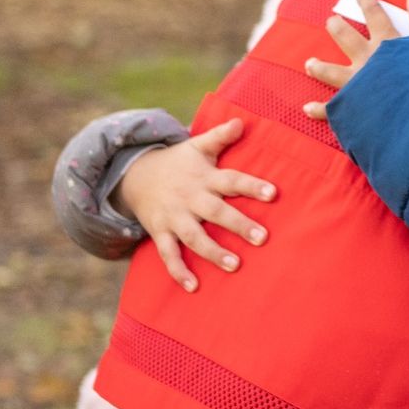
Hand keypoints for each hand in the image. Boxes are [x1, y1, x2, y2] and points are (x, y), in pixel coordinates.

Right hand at [117, 119, 275, 291]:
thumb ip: (220, 136)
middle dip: (238, 225)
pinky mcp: (160, 232)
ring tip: (235, 265)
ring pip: (194, 237)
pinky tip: (193, 288)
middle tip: (262, 238)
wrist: (134, 176)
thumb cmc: (179, 162)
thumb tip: (242, 121)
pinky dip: (178, 272)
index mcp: (205, 177)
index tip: (274, 194)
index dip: (252, 186)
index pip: (232, 180)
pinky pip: (168, 255)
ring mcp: (174, 217)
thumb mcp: (197, 146)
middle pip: (216, 212)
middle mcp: (190, 198)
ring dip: (213, 252)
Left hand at [302, 0, 408, 120]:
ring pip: (332, 73)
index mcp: (387, 46)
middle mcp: (367, 62)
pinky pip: (332, 110)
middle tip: (331, 21)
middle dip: (337, 28)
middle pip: (347, 40)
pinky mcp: (353, 109)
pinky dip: (319, 110)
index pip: (376, 18)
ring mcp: (357, 86)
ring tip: (310, 63)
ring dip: (320, 67)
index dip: (369, 4)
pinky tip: (307, 108)